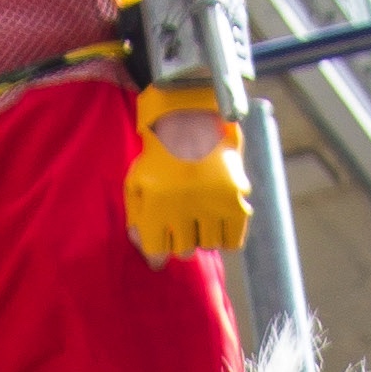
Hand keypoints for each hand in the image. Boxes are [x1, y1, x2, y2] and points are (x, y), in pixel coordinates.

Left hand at [126, 89, 250, 263]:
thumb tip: (149, 254)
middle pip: (184, 250)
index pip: (157, 252)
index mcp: (155, 203)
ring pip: (208, 245)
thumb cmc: (158, 154)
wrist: (191, 116)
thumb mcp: (136, 181)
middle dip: (182, 239)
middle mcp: (182, 207)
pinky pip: (233, 240)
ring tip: (201, 217)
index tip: (161, 250)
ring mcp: (210, 203)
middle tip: (183, 222)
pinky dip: (227, 237)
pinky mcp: (234, 198)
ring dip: (204, 236)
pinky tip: (219, 223)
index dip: (158, 253)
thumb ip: (136, 218)